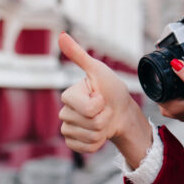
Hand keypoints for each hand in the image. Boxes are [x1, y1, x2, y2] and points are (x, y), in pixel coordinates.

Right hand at [58, 33, 151, 166]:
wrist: (121, 110)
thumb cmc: (110, 88)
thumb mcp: (98, 70)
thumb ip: (78, 54)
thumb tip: (61, 35)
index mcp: (68, 96)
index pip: (86, 108)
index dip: (100, 103)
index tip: (101, 95)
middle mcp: (64, 113)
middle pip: (89, 123)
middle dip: (104, 117)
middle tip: (104, 108)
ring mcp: (68, 129)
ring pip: (89, 137)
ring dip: (103, 129)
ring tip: (103, 119)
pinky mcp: (73, 143)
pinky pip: (86, 148)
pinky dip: (98, 143)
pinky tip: (99, 133)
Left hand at [159, 58, 183, 125]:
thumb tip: (175, 64)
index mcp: (174, 109)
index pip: (155, 92)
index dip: (157, 78)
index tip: (162, 66)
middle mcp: (175, 112)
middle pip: (160, 93)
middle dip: (163, 80)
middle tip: (170, 65)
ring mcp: (181, 112)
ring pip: (168, 95)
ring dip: (171, 84)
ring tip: (178, 71)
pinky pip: (176, 97)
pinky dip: (177, 89)